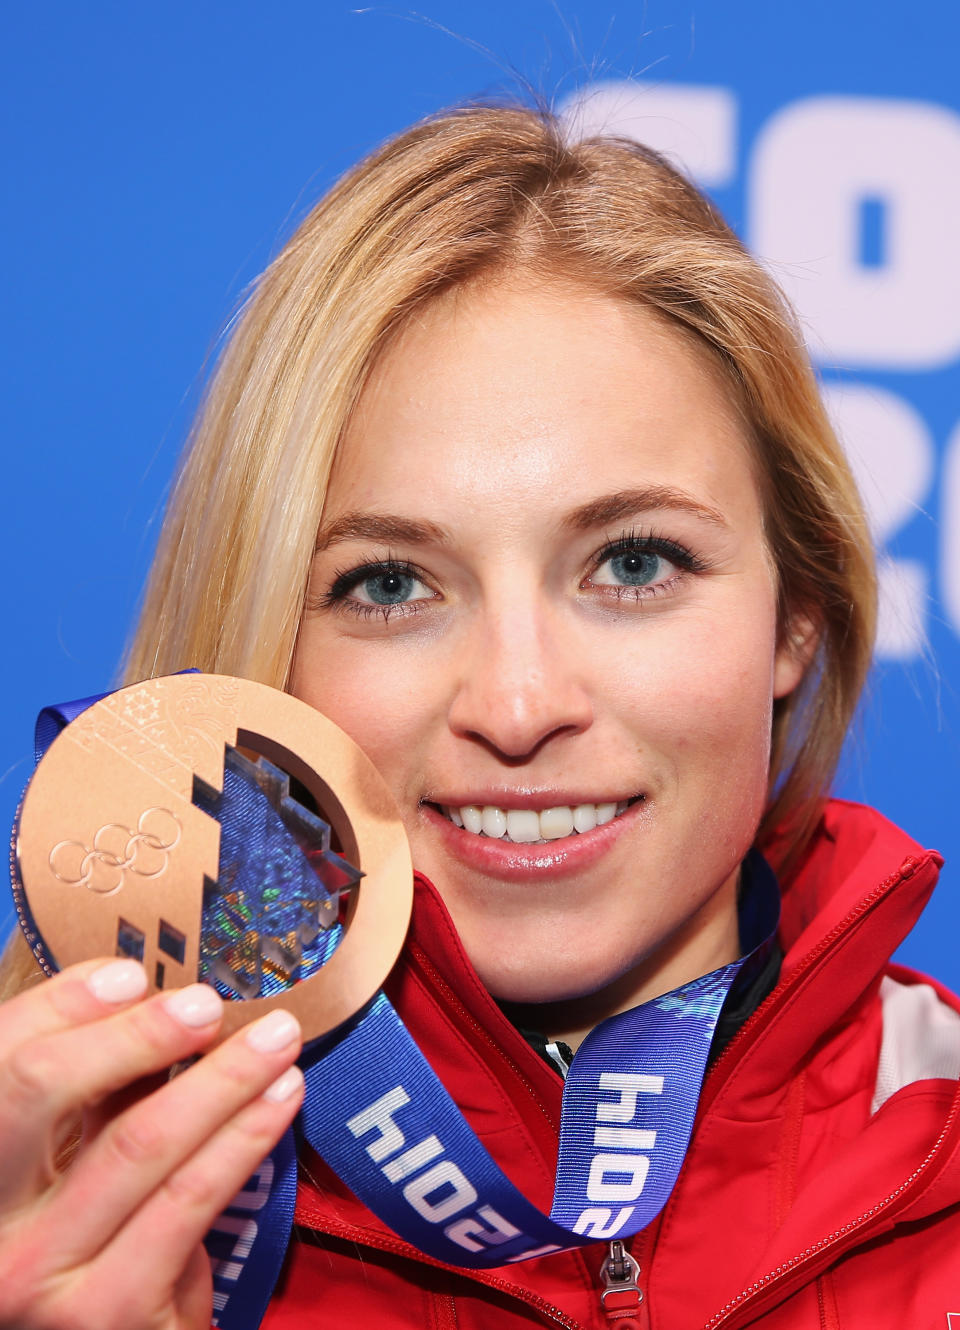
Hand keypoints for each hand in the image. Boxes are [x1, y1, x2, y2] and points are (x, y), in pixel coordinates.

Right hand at [0, 957, 303, 1329]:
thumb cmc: (98, 1258)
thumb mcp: (77, 1172)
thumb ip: (96, 1098)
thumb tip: (150, 999)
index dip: (61, 1005)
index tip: (128, 974)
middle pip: (40, 1090)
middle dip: (134, 1032)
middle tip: (205, 1003)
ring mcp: (33, 1273)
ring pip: (136, 1139)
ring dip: (220, 1076)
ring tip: (276, 1038)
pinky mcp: (102, 1310)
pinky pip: (187, 1198)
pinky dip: (243, 1135)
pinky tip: (282, 1096)